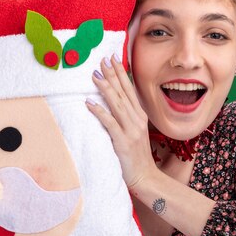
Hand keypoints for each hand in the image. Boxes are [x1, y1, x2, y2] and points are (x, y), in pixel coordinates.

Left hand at [86, 54, 155, 188]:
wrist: (145, 177)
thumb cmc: (137, 156)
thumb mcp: (134, 132)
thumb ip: (126, 117)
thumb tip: (113, 102)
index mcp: (140, 116)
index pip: (129, 90)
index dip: (121, 73)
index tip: (113, 58)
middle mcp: (137, 120)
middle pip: (124, 93)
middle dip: (113, 75)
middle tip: (103, 59)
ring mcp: (131, 130)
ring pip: (117, 104)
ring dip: (106, 88)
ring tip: (95, 75)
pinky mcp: (123, 141)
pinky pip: (110, 123)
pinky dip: (100, 112)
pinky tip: (90, 103)